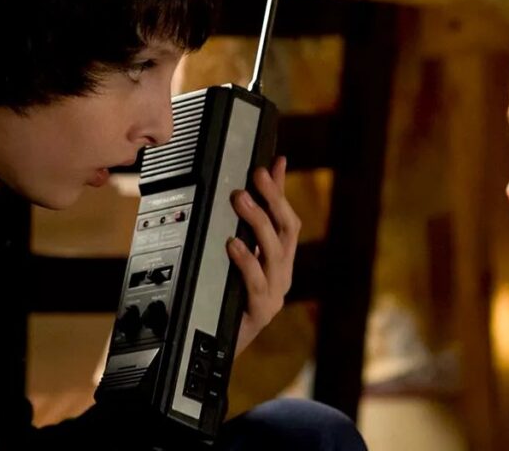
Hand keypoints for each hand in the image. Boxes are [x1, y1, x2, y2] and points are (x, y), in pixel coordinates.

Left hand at [226, 156, 298, 355]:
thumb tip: (258, 188)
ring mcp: (275, 293)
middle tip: (255, 175)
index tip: (270, 164)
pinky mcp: (260, 311)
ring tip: (241, 200)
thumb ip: (253, 224)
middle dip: (273, 200)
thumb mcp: (244, 259)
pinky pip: (255, 282)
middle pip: (287, 231)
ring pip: (274, 253)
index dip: (280, 191)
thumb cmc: (233, 299)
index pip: (288, 219)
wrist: (221, 345)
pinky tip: (233, 244)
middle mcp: (283, 273)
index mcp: (281, 260)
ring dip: (258, 223)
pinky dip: (246, 260)